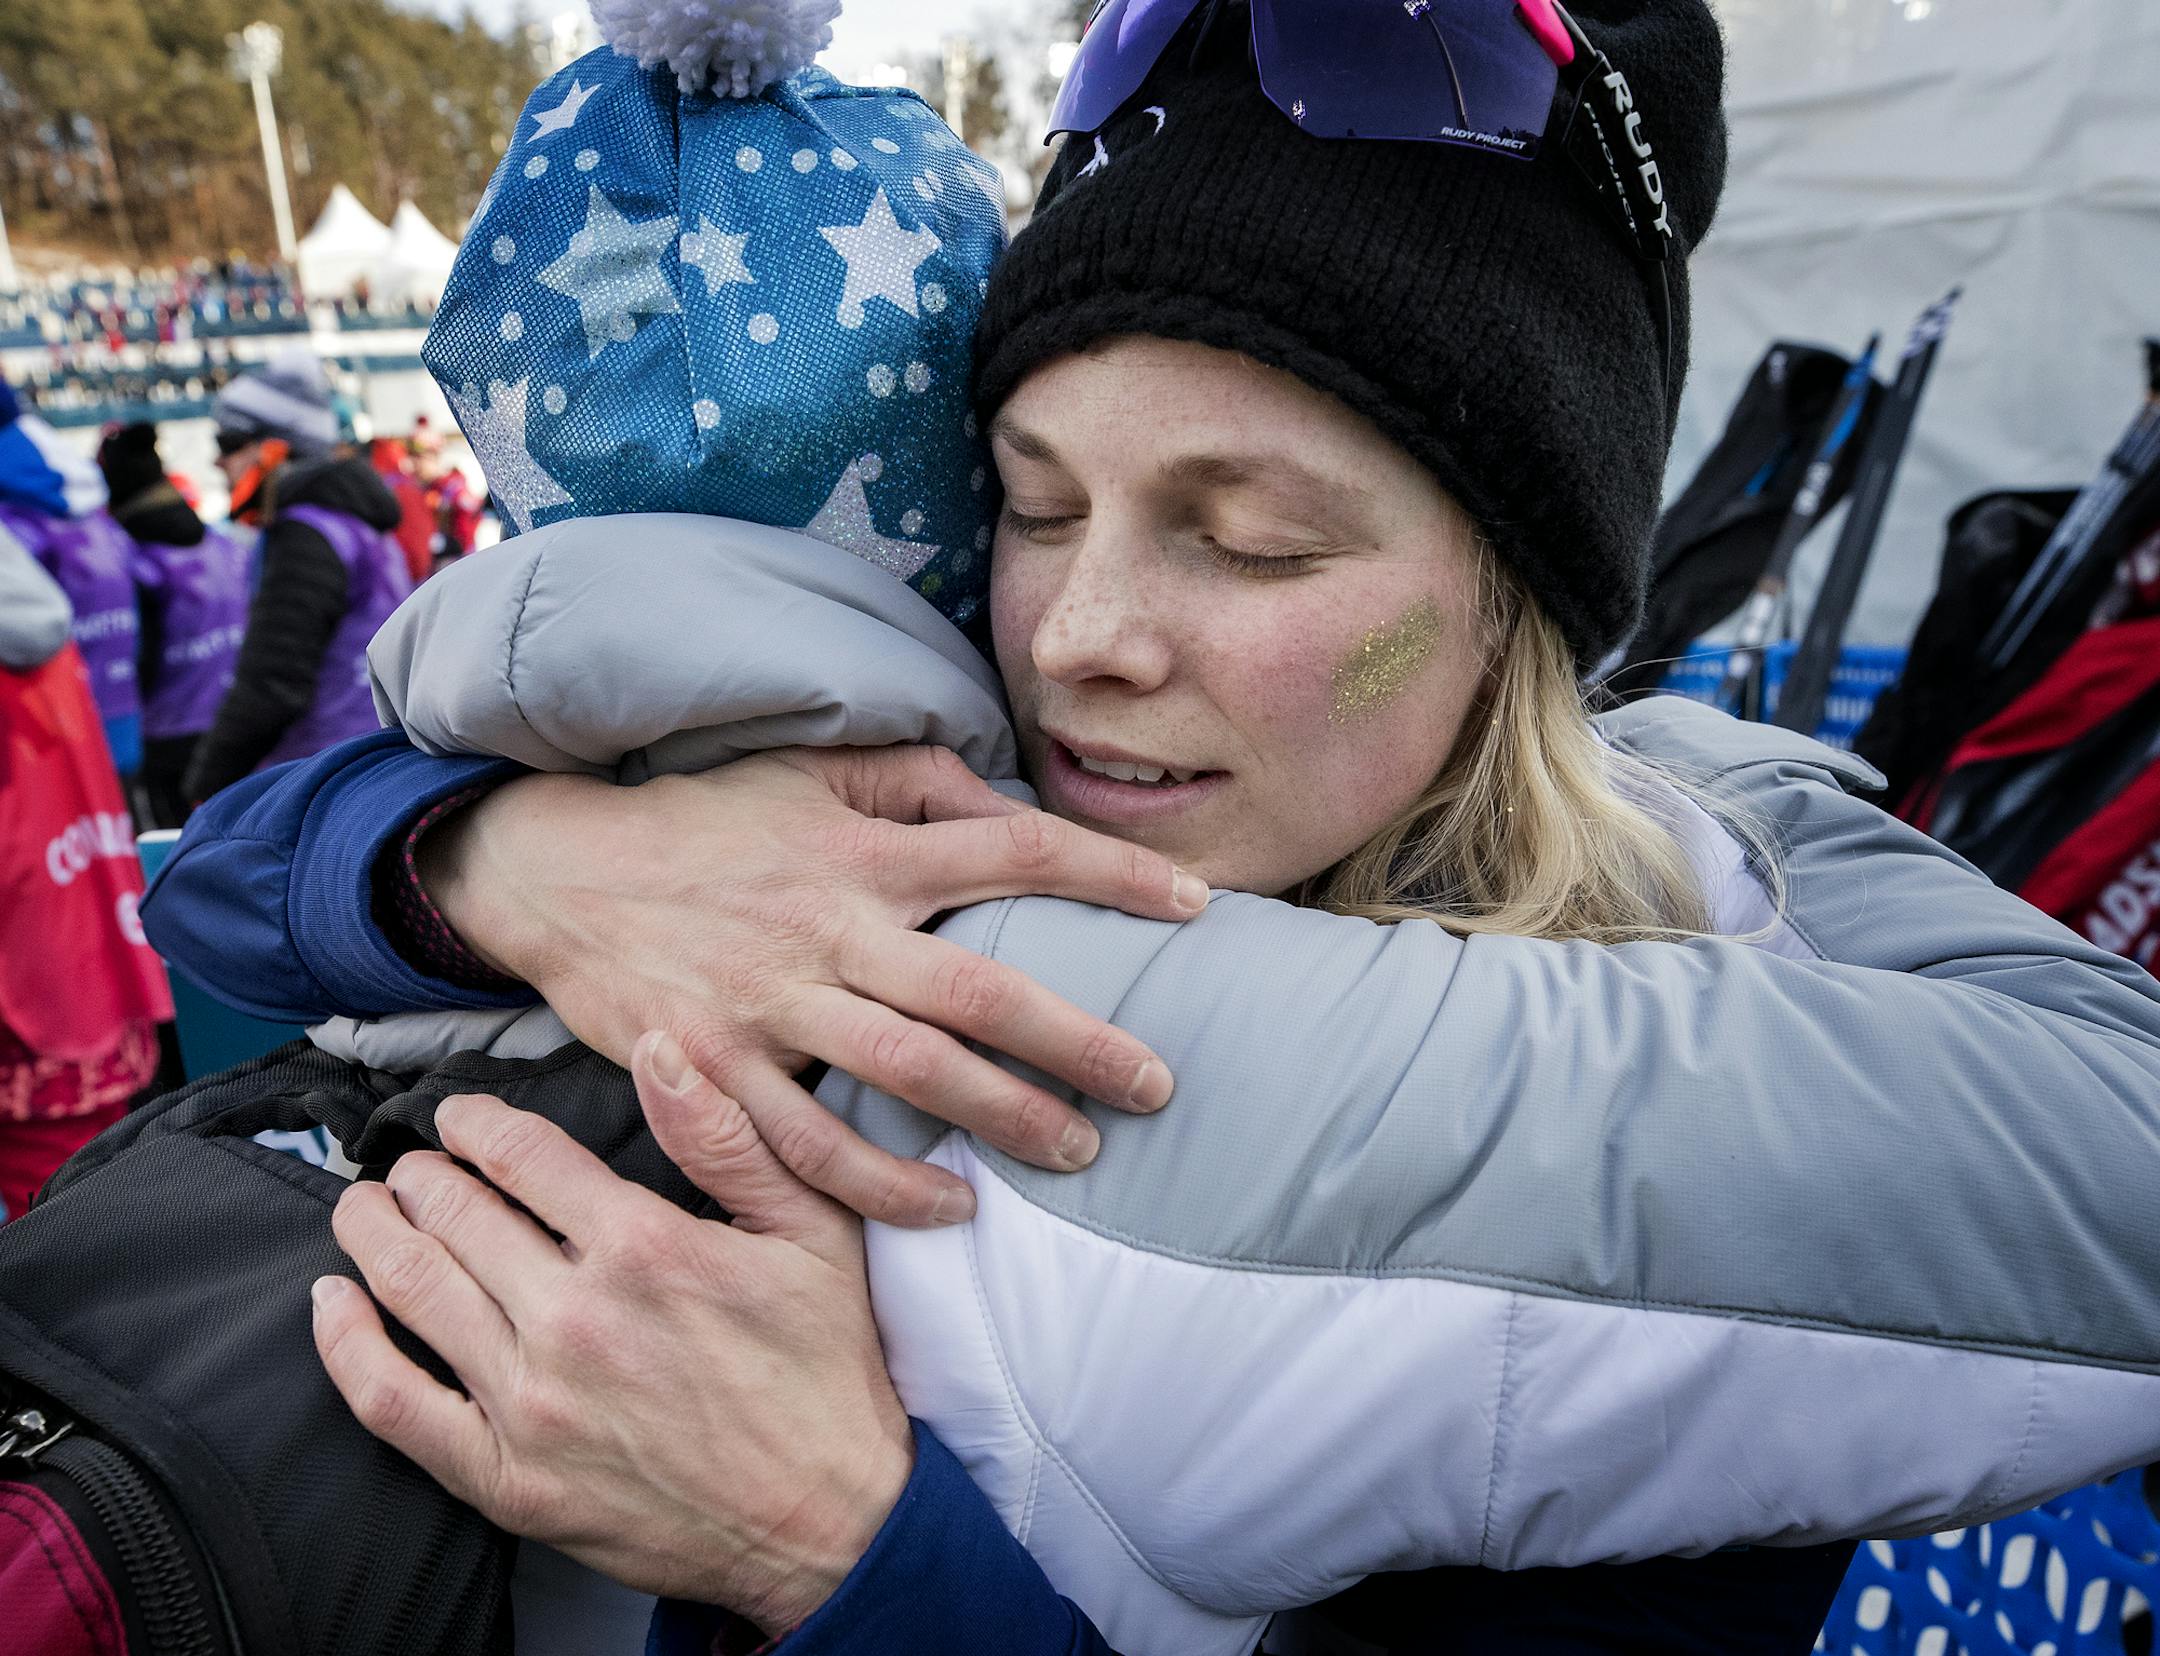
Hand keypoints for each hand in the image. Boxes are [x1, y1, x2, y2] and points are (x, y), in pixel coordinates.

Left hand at [311, 1032, 909, 1634]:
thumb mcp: (813, 1231)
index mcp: (645, 1247)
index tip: (456, 1117)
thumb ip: (728, 1136)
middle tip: (409, 1165)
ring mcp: (533, 1404)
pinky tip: (334, 1304)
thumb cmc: (825, 1370)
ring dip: (372, 1235)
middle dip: (418, 1175)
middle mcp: (576, 1318)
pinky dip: (347, 1345)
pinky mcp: (507, 1479)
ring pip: (413, 1290)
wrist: (828, 1522)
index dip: (474, 1124)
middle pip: (454, 1214)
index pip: (520, 1155)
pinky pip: (394, 1403)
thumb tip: (662, 1045)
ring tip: (363, 1209)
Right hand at [418, 745, 1207, 1225]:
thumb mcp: (814, 774)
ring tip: (1081, 1153)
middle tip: (1158, 1083)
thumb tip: (1017, 808)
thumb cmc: (709, 821)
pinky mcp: (717, 1069)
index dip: (1111, 874)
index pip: (1014, 850)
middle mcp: (828, 927)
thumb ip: (921, 785)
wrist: (561, 873)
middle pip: (978, 991)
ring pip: (907, 1077)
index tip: (1196, 906)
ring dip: (1002, 1120)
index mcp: (864, 850)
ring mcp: (771, 1004)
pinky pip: (808, 1148)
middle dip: (1077, 1041)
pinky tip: (951, 1211)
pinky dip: (883, 1188)